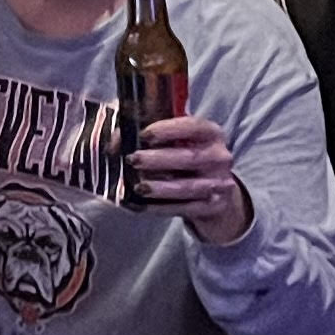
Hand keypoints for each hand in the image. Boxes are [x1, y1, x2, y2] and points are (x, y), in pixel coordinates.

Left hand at [119, 113, 256, 243]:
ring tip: (139, 187)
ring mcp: (219, 183)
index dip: (168, 129)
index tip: (144, 134)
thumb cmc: (188, 157)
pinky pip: (185, 208)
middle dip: (158, 159)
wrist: (216, 191)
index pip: (193, 126)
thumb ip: (151, 133)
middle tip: (133, 159)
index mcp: (212, 133)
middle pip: (189, 158)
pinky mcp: (213, 206)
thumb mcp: (178, 139)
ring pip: (187, 186)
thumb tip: (116, 139)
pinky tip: (144, 204)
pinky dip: (163, 207)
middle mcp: (219, 157)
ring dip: (161, 188)